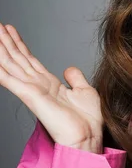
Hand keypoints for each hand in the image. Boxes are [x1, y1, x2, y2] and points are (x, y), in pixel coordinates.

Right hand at [0, 23, 102, 152]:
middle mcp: (37, 85)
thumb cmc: (87, 120)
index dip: (19, 44)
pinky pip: (10, 80)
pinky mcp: (30, 96)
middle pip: (17, 58)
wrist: (87, 137)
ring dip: (1, 50)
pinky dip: (0, 70)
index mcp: (48, 83)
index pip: (29, 59)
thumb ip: (74, 78)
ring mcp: (32, 90)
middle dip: (6, 42)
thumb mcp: (84, 91)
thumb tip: (68, 69)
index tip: (10, 30)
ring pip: (11, 65)